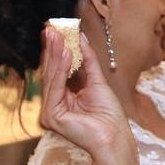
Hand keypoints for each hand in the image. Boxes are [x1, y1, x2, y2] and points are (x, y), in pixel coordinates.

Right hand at [39, 28, 130, 156]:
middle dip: (52, 49)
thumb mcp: (97, 80)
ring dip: (55, 55)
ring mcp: (50, 112)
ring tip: (58, 36)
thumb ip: (87, 60)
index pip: (57, 71)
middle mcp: (53, 105)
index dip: (56, 50)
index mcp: (62, 98)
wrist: (115, 136)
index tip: (56, 30)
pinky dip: (60, 70)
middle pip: (52, 72)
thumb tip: (80, 37)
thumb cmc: (109, 114)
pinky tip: (64, 54)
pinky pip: (55, 88)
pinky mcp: (51, 117)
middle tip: (52, 28)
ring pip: (51, 78)